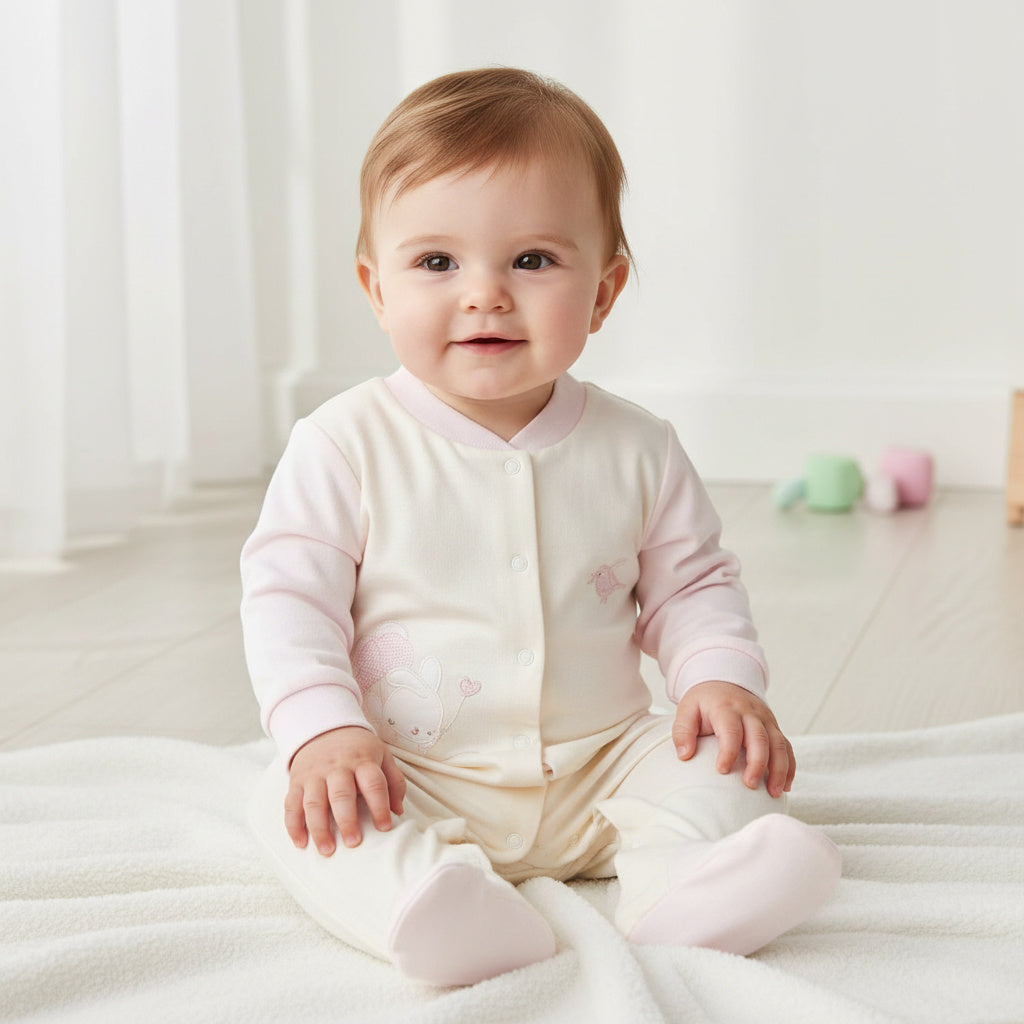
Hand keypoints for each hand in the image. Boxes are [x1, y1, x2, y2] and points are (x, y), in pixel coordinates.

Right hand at [285, 726, 405, 854]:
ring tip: (327, 850)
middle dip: (346, 820)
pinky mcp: (297, 781)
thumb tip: (398, 811)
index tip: (385, 827)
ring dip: (319, 828)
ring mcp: (314, 774)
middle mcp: (337, 767)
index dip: (380, 806)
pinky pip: (291, 804)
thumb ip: (394, 782)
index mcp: (362, 761)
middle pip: (341, 794)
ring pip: (313, 802)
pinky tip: (301, 843)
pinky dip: (294, 825)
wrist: (325, 727)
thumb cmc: (358, 749)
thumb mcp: (382, 755)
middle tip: (354, 843)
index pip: (373, 783)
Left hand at [672, 680, 794, 798]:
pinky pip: (787, 747)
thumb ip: (682, 731)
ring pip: (779, 744)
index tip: (721, 770)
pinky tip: (785, 786)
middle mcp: (750, 713)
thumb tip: (685, 756)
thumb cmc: (704, 702)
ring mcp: (766, 720)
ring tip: (774, 793)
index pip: (731, 730)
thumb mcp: (686, 710)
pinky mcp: (774, 727)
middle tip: (750, 785)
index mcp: (726, 708)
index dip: (728, 751)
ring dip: (779, 769)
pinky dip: (789, 767)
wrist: (723, 683)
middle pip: (760, 738)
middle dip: (758, 763)